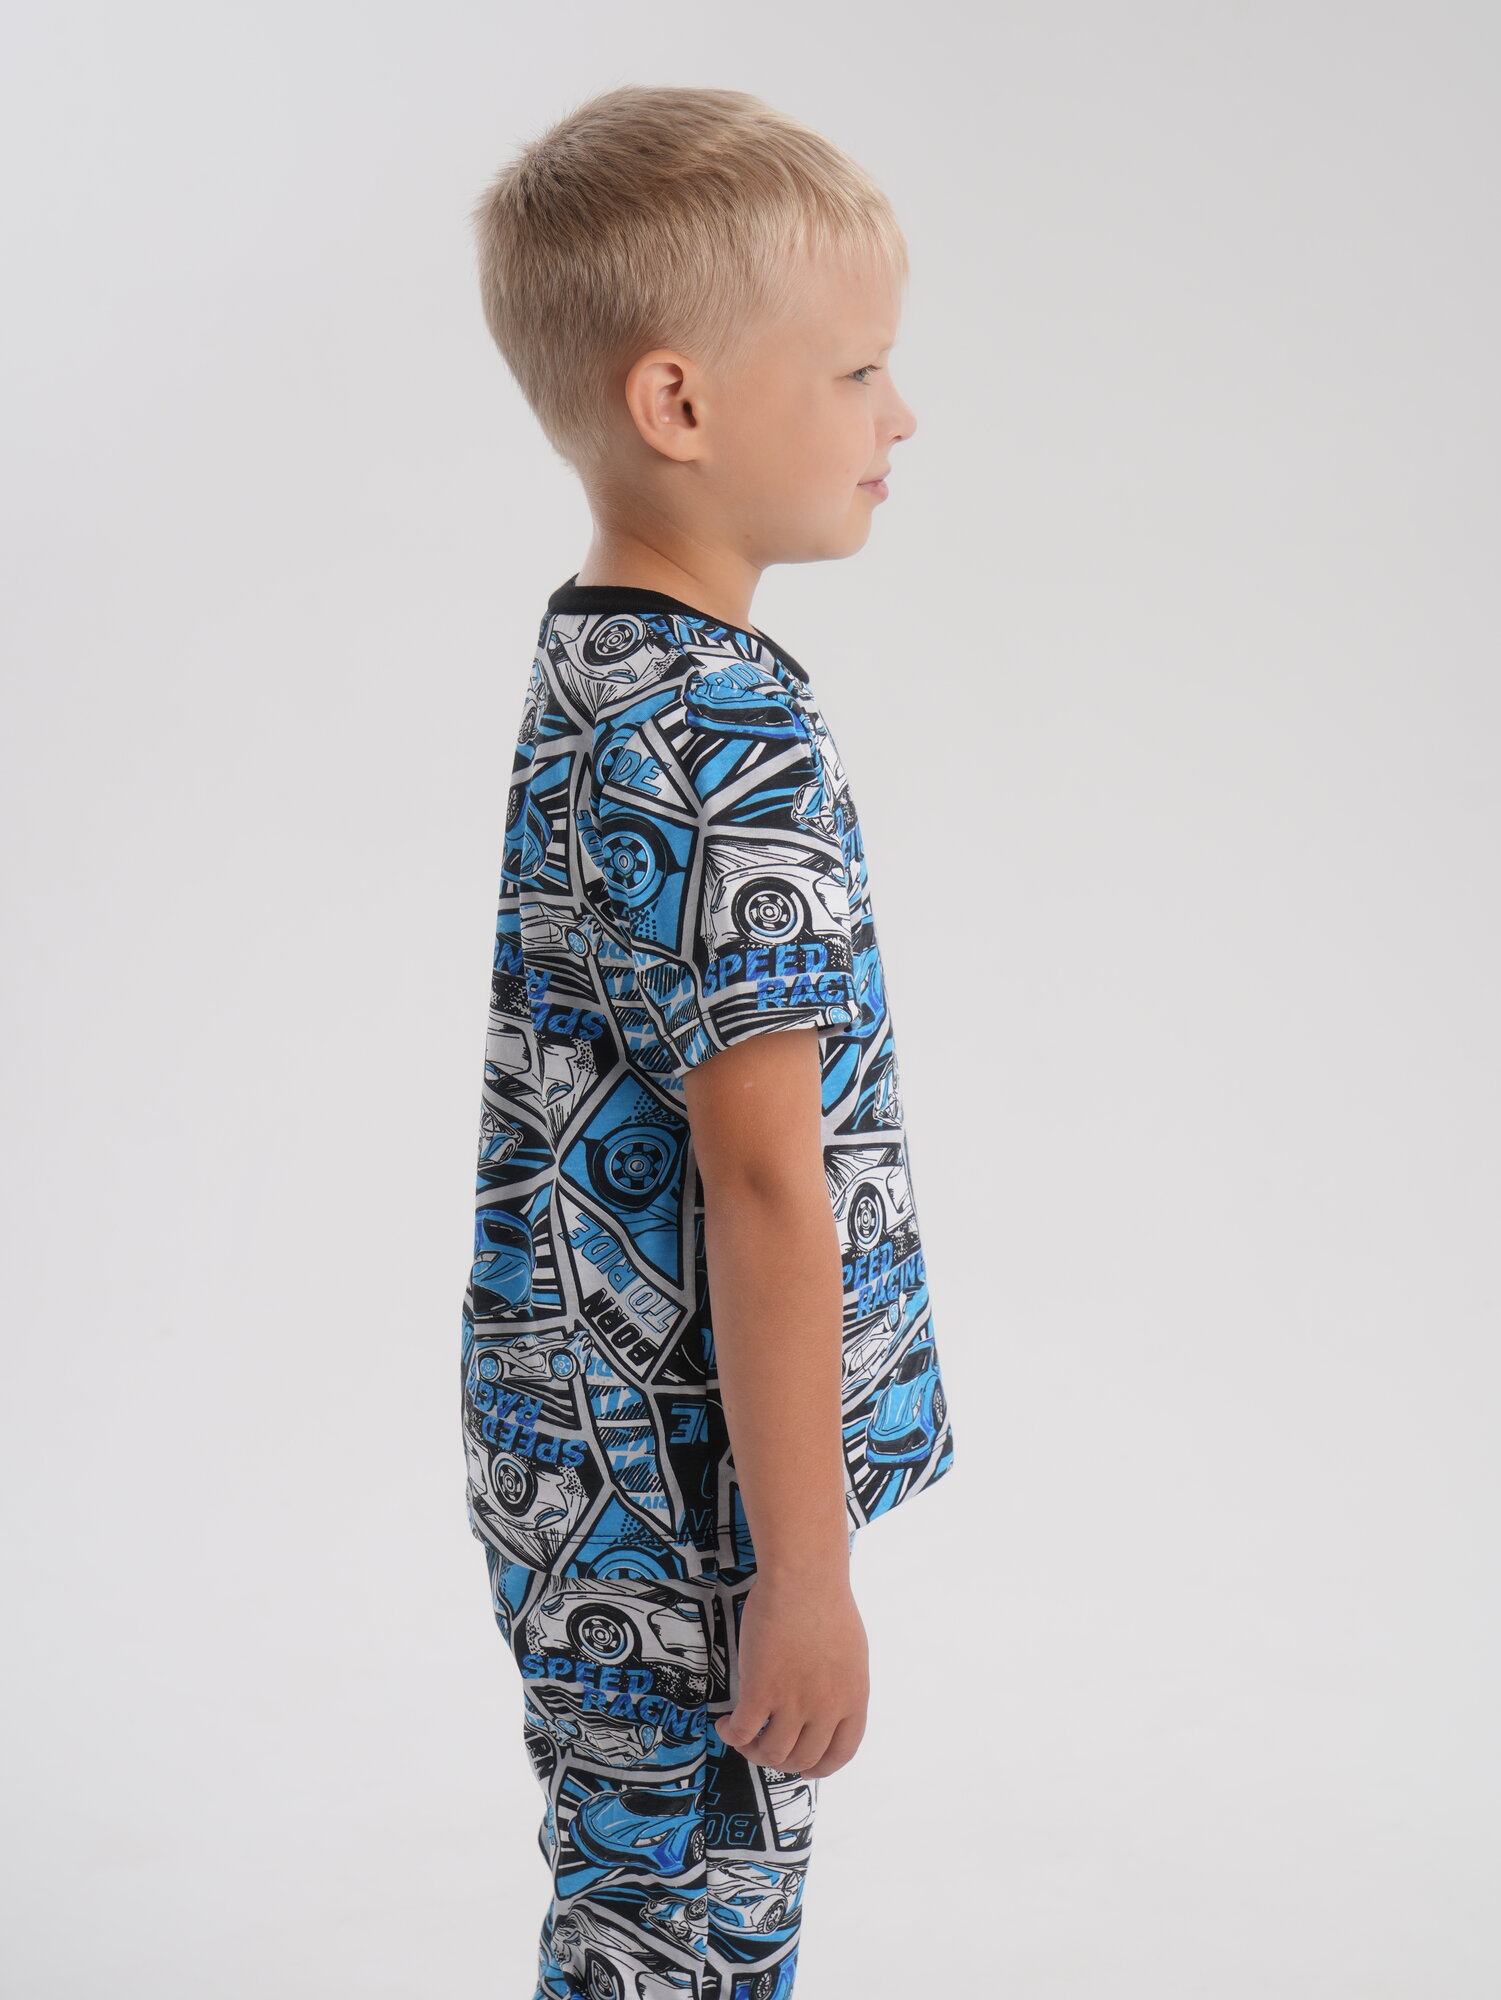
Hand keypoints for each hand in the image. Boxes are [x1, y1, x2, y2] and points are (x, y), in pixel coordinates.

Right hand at [714, 1568, 869, 1777]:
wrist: (803, 1577)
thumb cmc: (825, 1601)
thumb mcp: (850, 1652)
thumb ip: (841, 1685)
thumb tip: (825, 1706)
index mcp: (854, 1699)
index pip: (841, 1753)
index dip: (821, 1767)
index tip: (805, 1767)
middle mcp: (827, 1708)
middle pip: (803, 1758)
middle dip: (781, 1760)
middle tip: (764, 1746)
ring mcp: (794, 1703)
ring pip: (772, 1753)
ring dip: (753, 1752)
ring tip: (741, 1736)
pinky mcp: (761, 1692)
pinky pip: (742, 1732)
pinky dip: (730, 1735)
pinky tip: (724, 1724)